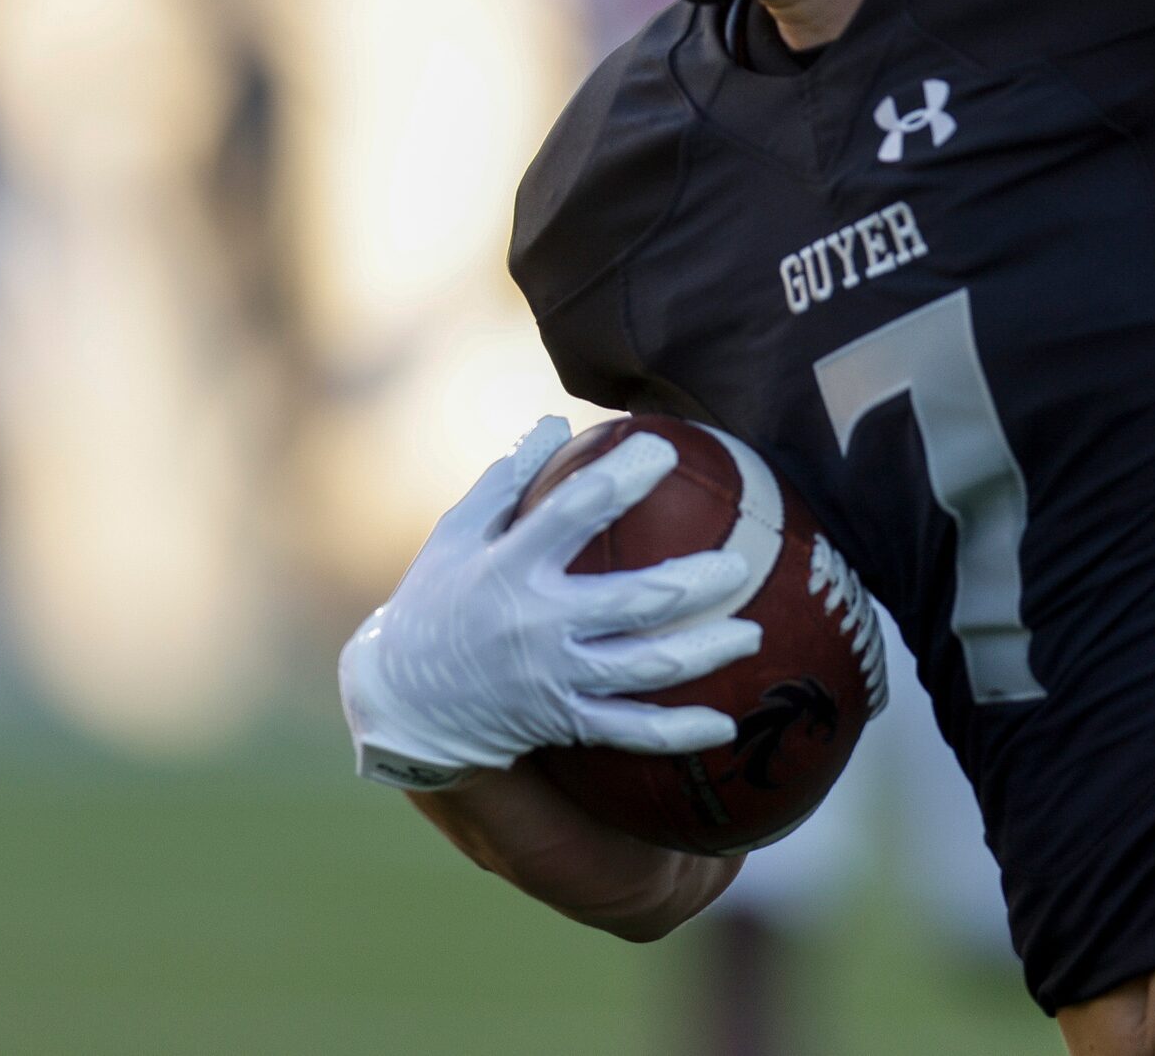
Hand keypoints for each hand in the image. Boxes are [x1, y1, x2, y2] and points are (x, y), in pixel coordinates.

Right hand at [339, 417, 763, 790]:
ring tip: (753, 634)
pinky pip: (629, 730)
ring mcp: (553, 677)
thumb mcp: (457, 533)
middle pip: (631, 600)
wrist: (401, 703)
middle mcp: (536, 623)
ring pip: (642, 667)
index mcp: (510, 566)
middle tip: (741, 564)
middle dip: (693, 582)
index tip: (665, 450)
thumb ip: (509, 480)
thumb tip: (555, 423)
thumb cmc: (436, 601)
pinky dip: (678, 731)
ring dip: (703, 653)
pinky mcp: (563, 720)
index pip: (574, 510)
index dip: (623, 477)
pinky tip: (724, 724)